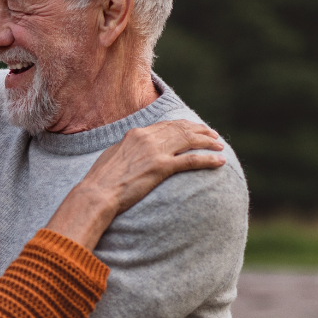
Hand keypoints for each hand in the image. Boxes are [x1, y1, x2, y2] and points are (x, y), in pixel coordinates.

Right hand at [86, 119, 224, 212]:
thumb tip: (133, 150)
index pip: (166, 125)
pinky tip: (220, 161)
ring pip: (189, 141)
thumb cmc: (101, 181)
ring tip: (220, 146)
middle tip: (213, 135)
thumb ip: (127, 149)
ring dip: (208, 142)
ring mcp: (155, 152)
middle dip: (200, 131)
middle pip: (181, 129)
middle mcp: (147, 138)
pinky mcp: (161, 167)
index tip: (195, 129)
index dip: (184, 126)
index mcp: (136, 133)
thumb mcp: (113, 156)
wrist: (97, 193)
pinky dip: (208, 159)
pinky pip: (191, 160)